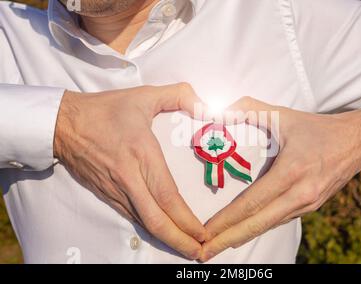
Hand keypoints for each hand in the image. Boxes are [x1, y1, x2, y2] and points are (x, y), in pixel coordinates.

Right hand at [54, 83, 205, 258]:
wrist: (63, 124)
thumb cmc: (105, 110)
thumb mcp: (144, 95)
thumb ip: (178, 95)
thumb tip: (205, 104)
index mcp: (141, 154)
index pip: (166, 195)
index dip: (185, 219)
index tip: (202, 233)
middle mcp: (129, 178)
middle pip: (156, 220)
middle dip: (179, 241)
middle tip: (199, 253)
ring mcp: (116, 189)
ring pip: (143, 223)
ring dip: (166, 239)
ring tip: (186, 248)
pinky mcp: (107, 194)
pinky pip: (131, 217)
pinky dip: (149, 229)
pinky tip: (162, 233)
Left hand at [200, 97, 360, 260]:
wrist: (356, 142)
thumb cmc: (317, 128)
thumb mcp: (283, 115)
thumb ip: (248, 109)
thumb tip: (217, 112)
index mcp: (292, 171)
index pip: (253, 202)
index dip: (227, 219)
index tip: (205, 231)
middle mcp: (301, 194)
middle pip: (258, 224)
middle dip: (228, 239)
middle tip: (204, 252)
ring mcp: (308, 204)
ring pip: (269, 226)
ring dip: (242, 237)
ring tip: (217, 246)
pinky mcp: (310, 207)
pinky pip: (279, 221)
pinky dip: (259, 229)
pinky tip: (243, 234)